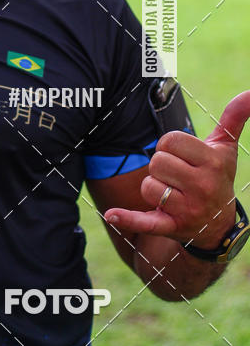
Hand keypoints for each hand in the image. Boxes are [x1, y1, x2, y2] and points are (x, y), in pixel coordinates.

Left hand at [104, 91, 249, 248]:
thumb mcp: (226, 149)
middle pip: (157, 162)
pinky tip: (111, 215)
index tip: (182, 156)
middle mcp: (203, 187)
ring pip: (149, 186)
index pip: (170, 140)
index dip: (170, 146)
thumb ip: (234, 118)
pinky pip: (145, 222)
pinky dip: (127, 219)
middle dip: (161, 166)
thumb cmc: (217, 177)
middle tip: (176, 176)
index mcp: (213, 163)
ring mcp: (187, 209)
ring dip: (153, 187)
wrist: (218, 225)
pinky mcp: (172, 227)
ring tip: (170, 192)